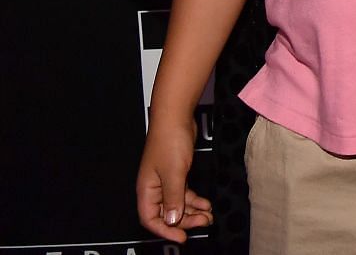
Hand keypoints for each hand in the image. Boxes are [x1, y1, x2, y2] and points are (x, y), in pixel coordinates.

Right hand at [136, 117, 212, 241]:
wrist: (176, 118)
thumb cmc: (169, 142)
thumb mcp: (174, 173)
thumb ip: (173, 197)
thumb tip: (172, 220)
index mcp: (146, 190)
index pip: (150, 219)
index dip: (164, 230)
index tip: (181, 237)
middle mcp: (153, 188)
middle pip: (166, 214)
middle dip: (184, 221)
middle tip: (203, 223)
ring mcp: (165, 181)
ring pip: (177, 204)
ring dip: (192, 212)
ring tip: (208, 216)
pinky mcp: (176, 174)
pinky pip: (184, 193)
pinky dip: (194, 200)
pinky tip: (205, 204)